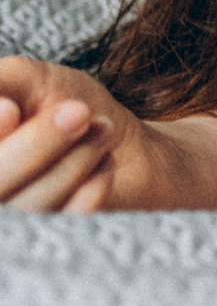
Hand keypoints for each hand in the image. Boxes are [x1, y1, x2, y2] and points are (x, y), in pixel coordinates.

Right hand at [0, 56, 146, 213]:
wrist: (116, 128)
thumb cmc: (65, 100)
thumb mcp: (27, 78)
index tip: (10, 108)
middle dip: (38, 144)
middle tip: (78, 111)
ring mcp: (21, 214)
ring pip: (36, 201)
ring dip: (81, 154)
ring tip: (101, 127)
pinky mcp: (62, 226)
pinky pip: (76, 210)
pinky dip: (100, 175)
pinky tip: (104, 158)